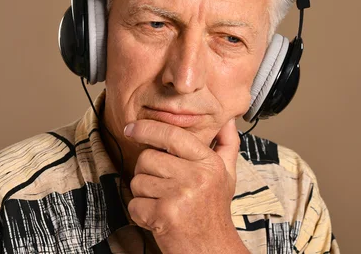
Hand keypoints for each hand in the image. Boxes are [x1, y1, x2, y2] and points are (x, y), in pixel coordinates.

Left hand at [125, 118, 248, 253]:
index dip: (147, 128)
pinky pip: (134, 203)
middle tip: (164, 186)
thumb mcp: (226, 174)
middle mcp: (196, 176)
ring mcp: (179, 195)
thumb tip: (228, 120)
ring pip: (138, 181)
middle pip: (147, 158)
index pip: (172, 135)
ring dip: (144, 193)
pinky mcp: (163, 214)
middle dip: (147, 172)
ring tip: (164, 202)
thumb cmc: (214, 210)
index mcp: (208, 163)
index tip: (132, 128)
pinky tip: (159, 216)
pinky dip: (141, 212)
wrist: (212, 248)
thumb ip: (227, 143)